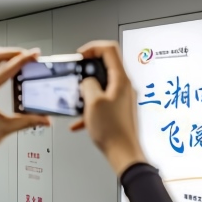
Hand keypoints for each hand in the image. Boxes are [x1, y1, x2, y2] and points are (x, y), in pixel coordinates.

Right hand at [71, 41, 146, 175]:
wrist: (124, 154)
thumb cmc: (113, 131)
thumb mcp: (93, 102)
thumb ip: (87, 85)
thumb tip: (86, 81)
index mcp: (121, 80)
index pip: (109, 49)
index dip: (92, 47)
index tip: (80, 55)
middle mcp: (124, 87)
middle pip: (105, 66)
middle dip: (87, 70)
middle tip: (76, 76)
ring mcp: (122, 98)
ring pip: (101, 85)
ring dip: (87, 90)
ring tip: (77, 100)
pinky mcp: (119, 110)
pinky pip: (101, 102)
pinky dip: (89, 108)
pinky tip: (80, 121)